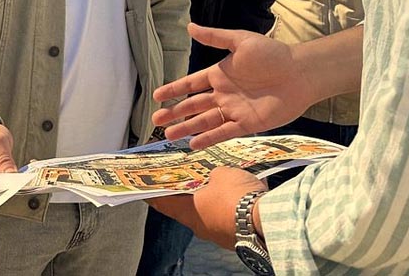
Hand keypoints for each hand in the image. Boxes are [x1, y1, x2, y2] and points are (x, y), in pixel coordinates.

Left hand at [148, 167, 266, 249]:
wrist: (265, 220)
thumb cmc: (236, 197)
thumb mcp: (220, 172)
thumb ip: (212, 173)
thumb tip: (215, 176)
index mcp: (187, 212)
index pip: (160, 201)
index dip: (151, 191)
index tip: (143, 184)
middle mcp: (199, 226)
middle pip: (184, 207)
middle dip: (184, 191)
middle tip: (182, 176)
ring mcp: (217, 233)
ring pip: (207, 213)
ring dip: (208, 198)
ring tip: (214, 180)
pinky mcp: (235, 235)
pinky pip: (226, 217)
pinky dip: (227, 205)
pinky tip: (235, 192)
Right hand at [153, 23, 313, 148]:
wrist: (299, 74)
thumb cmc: (272, 54)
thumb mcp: (240, 41)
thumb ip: (214, 37)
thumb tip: (190, 26)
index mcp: (220, 73)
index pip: (190, 84)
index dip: (173, 90)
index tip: (156, 95)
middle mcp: (224, 93)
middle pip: (194, 105)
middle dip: (174, 113)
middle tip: (156, 120)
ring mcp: (234, 109)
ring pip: (205, 121)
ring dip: (187, 128)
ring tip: (168, 136)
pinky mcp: (247, 123)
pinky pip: (223, 132)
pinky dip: (208, 138)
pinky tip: (193, 144)